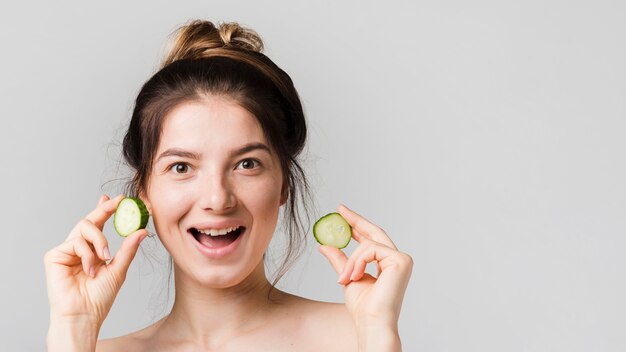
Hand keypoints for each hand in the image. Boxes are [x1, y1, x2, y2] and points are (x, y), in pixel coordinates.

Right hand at [44, 194, 147, 329]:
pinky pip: (75, 242)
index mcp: (94, 250)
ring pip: (84, 226)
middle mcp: (79, 248)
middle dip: (104, 208)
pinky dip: (87, 254)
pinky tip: (90, 269)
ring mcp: (66, 251)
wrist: (84, 314)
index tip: (119, 199)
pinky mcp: (54, 256)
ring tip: (104, 257)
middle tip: (117, 201)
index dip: (106, 209)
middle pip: (90, 220)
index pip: (100, 225)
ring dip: (99, 240)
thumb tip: (142, 230)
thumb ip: (128, 249)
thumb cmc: (99, 297)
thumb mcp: (119, 269)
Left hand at [319, 204, 412, 330]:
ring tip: (344, 279)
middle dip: (356, 220)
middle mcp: (398, 259)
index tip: (343, 214)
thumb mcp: (347, 277)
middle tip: (340, 210)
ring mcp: (401, 259)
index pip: (373, 238)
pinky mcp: (401, 260)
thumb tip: (325, 245)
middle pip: (375, 232)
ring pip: (368, 244)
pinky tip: (354, 277)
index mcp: (388, 264)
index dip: (358, 225)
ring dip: (351, 260)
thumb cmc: (364, 307)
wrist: (371, 322)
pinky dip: (357, 262)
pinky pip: (371, 250)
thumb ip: (340, 260)